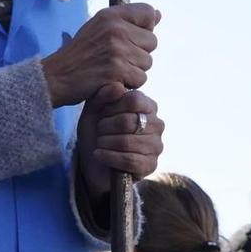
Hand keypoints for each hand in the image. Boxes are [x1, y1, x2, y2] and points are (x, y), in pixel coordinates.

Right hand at [41, 3, 158, 106]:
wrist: (57, 77)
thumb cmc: (79, 54)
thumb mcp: (99, 28)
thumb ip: (128, 21)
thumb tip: (158, 15)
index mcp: (111, 15)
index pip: (148, 12)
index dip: (145, 28)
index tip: (130, 38)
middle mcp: (115, 29)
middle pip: (152, 42)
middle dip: (139, 54)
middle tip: (116, 59)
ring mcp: (117, 50)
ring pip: (147, 62)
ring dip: (134, 71)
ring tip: (112, 70)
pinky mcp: (117, 70)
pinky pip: (140, 78)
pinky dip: (129, 84)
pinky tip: (112, 81)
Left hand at [75, 85, 163, 199]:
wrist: (93, 161)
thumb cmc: (96, 131)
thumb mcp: (93, 110)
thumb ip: (103, 95)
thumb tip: (118, 86)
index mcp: (147, 106)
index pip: (134, 99)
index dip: (111, 107)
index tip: (101, 114)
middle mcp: (157, 124)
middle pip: (129, 121)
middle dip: (105, 127)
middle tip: (98, 131)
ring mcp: (156, 146)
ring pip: (127, 141)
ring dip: (105, 142)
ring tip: (99, 143)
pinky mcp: (151, 165)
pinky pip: (129, 160)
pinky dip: (108, 157)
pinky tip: (98, 154)